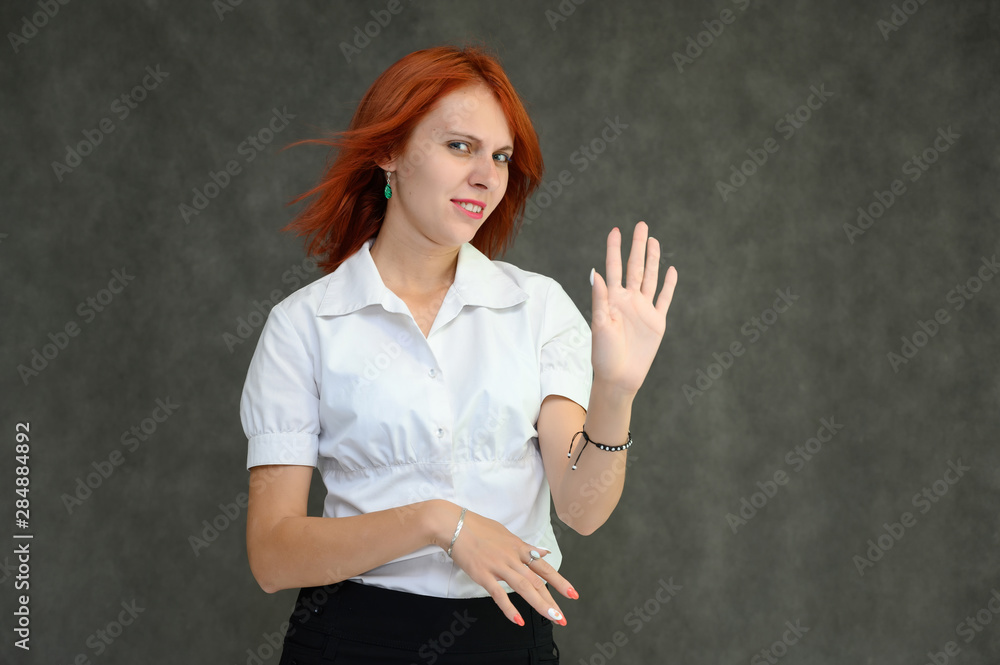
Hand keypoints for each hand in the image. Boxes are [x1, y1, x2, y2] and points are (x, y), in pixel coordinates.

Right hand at [439, 505, 576, 625]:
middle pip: (537, 581)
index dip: (559, 581)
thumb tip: (541, 552)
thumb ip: (524, 546)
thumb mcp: (505, 533)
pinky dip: (509, 608)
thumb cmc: (477, 527)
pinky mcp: (483, 574)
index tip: (572, 594)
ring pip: (524, 587)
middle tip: (562, 617)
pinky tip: (518, 620)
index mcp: (518, 547)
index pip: (543, 567)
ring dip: (540, 604)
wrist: (453, 525)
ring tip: (552, 617)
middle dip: (552, 600)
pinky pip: (498, 594)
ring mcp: (498, 566)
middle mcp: (512, 557)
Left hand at [591, 221, 677, 394]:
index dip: (614, 249)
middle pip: (635, 267)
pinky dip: (669, 285)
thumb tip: (596, 272)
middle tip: (641, 225)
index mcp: (612, 299)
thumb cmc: (603, 354)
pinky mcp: (656, 322)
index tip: (615, 230)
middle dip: (637, 247)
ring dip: (653, 259)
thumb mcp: (599, 325)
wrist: (619, 377)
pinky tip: (671, 270)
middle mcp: (628, 300)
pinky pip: (664, 299)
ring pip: (650, 278)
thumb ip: (600, 299)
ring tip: (653, 240)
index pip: (613, 268)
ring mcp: (643, 309)